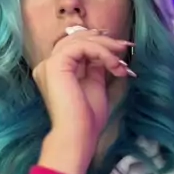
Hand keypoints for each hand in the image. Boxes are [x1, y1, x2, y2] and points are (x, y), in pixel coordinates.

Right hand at [34, 29, 133, 165]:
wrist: (79, 134)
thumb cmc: (87, 118)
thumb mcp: (95, 84)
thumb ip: (96, 66)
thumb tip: (105, 50)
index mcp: (56, 72)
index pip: (75, 45)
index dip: (98, 41)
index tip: (120, 47)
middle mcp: (48, 66)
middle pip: (75, 38)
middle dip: (103, 40)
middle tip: (125, 46)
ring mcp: (49, 65)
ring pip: (79, 40)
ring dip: (105, 47)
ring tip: (121, 61)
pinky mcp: (55, 65)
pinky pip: (82, 47)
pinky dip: (101, 53)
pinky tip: (114, 65)